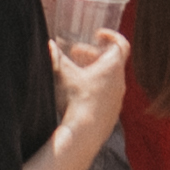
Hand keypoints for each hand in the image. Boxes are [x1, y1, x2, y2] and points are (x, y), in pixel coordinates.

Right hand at [48, 27, 130, 151]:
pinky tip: (80, 94)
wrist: (84, 134)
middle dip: (93, 54)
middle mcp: (120, 81)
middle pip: (111, 60)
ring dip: (94, 72)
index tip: (96, 35)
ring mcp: (117, 98)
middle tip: (75, 54)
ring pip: (109, 78)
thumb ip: (56, 57)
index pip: (121, 43)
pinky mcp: (112, 113)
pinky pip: (107, 94)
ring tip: (76, 74)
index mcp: (112, 67)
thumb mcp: (63, 74)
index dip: (110, 35)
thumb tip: (48, 45)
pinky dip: (97, 88)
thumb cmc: (76, 100)